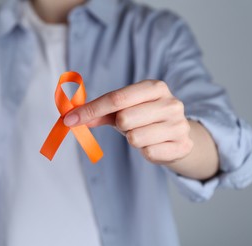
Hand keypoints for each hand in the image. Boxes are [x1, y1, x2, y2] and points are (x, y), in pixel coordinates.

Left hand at [63, 80, 193, 164]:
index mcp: (155, 87)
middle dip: (121, 125)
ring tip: (144, 134)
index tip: (69, 120)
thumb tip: (71, 118)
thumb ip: (99, 112)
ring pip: (135, 138)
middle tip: (130, 125)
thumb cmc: (145, 118)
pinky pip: (148, 153)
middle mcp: (171, 103)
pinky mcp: (182, 145)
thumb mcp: (123, 109)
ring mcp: (179, 125)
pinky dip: (146, 151)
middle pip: (124, 118)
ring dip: (133, 139)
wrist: (178, 134)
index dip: (90, 110)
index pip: (116, 98)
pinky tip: (154, 144)